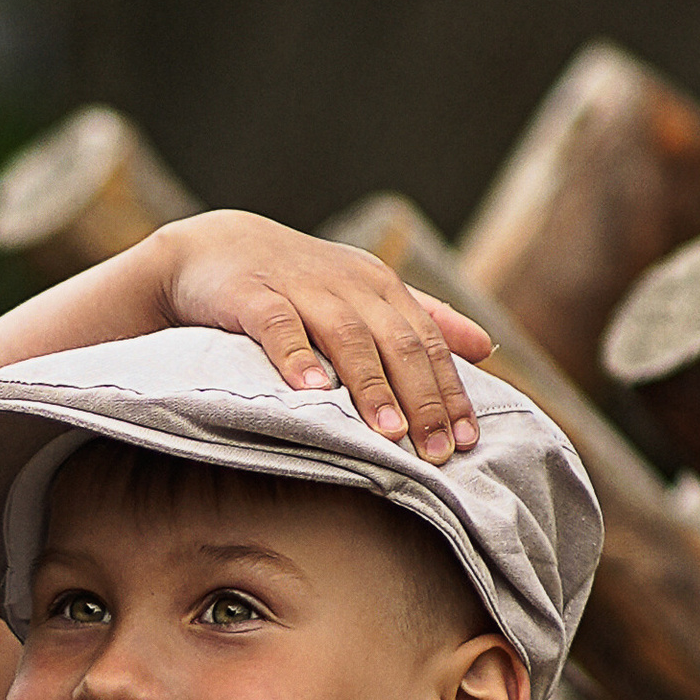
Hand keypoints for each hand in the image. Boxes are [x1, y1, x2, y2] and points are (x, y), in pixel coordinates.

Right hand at [147, 216, 492, 459]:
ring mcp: (300, 287)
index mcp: (380, 287)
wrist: (213, 247)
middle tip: (438, 452)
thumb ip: (425, 319)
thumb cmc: (298, 281)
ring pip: (347, 336)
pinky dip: (296, 357)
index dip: (450, 391)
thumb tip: (486, 348)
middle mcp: (348, 285)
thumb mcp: (366, 293)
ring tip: (389, 433)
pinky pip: (279, 327)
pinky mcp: (252, 295)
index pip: (427, 343)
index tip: (468, 440)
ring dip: (371, 385)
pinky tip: (312, 392)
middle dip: (422, 399)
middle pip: (397, 342)